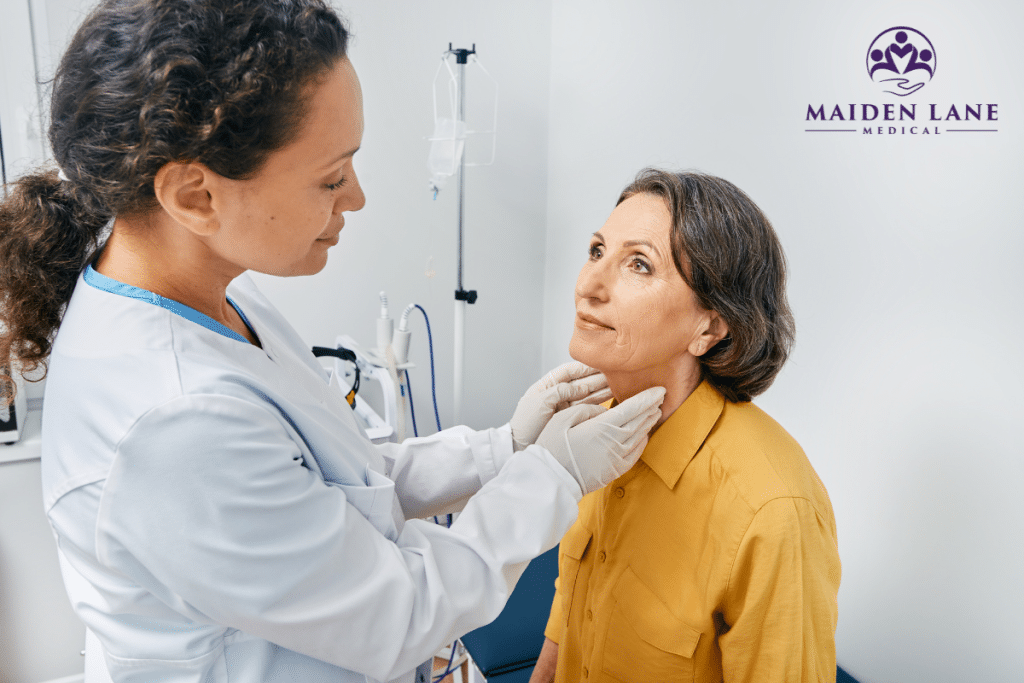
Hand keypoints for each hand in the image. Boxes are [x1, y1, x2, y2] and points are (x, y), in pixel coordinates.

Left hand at [509, 361, 613, 450]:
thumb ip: (561, 391)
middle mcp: (558, 395)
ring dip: (602, 389)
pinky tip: (611, 400)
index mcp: (547, 386)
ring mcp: (565, 407)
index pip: (568, 371)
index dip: (584, 367)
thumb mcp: (540, 402)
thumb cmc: (525, 424)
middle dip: (598, 378)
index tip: (600, 364)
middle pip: (581, 382)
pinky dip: (599, 404)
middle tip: (615, 373)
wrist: (520, 447)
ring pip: (587, 395)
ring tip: (618, 384)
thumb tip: (582, 388)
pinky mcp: (571, 419)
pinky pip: (587, 408)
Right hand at [536, 386, 665, 494]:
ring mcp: (616, 458)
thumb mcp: (562, 419)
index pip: (632, 409)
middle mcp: (613, 443)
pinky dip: (643, 442)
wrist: (551, 480)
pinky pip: (635, 454)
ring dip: (649, 423)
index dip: (647, 398)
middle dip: (651, 408)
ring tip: (655, 412)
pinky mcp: (614, 471)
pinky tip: (644, 434)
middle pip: (639, 421)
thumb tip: (603, 410)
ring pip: (639, 437)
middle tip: (660, 397)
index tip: (660, 390)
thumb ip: (586, 409)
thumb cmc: (552, 448)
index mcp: (601, 427)